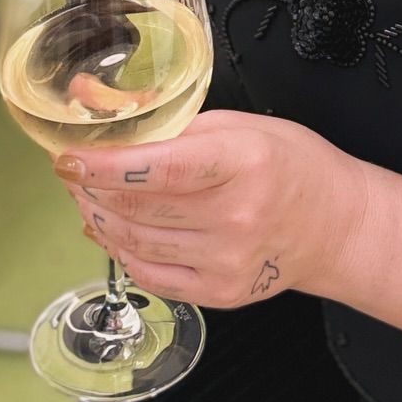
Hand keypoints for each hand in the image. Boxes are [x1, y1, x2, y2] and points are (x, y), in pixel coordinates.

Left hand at [56, 112, 370, 309]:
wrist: (334, 225)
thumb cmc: (289, 165)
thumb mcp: (240, 126)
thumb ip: (172, 123)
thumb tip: (102, 106)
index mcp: (246, 161)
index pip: (160, 168)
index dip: (103, 165)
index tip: (67, 156)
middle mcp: (237, 217)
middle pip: (136, 207)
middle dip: (90, 188)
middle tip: (75, 171)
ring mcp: (228, 261)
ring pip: (134, 243)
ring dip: (99, 218)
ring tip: (91, 196)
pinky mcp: (220, 294)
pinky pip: (148, 276)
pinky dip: (122, 250)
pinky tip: (115, 229)